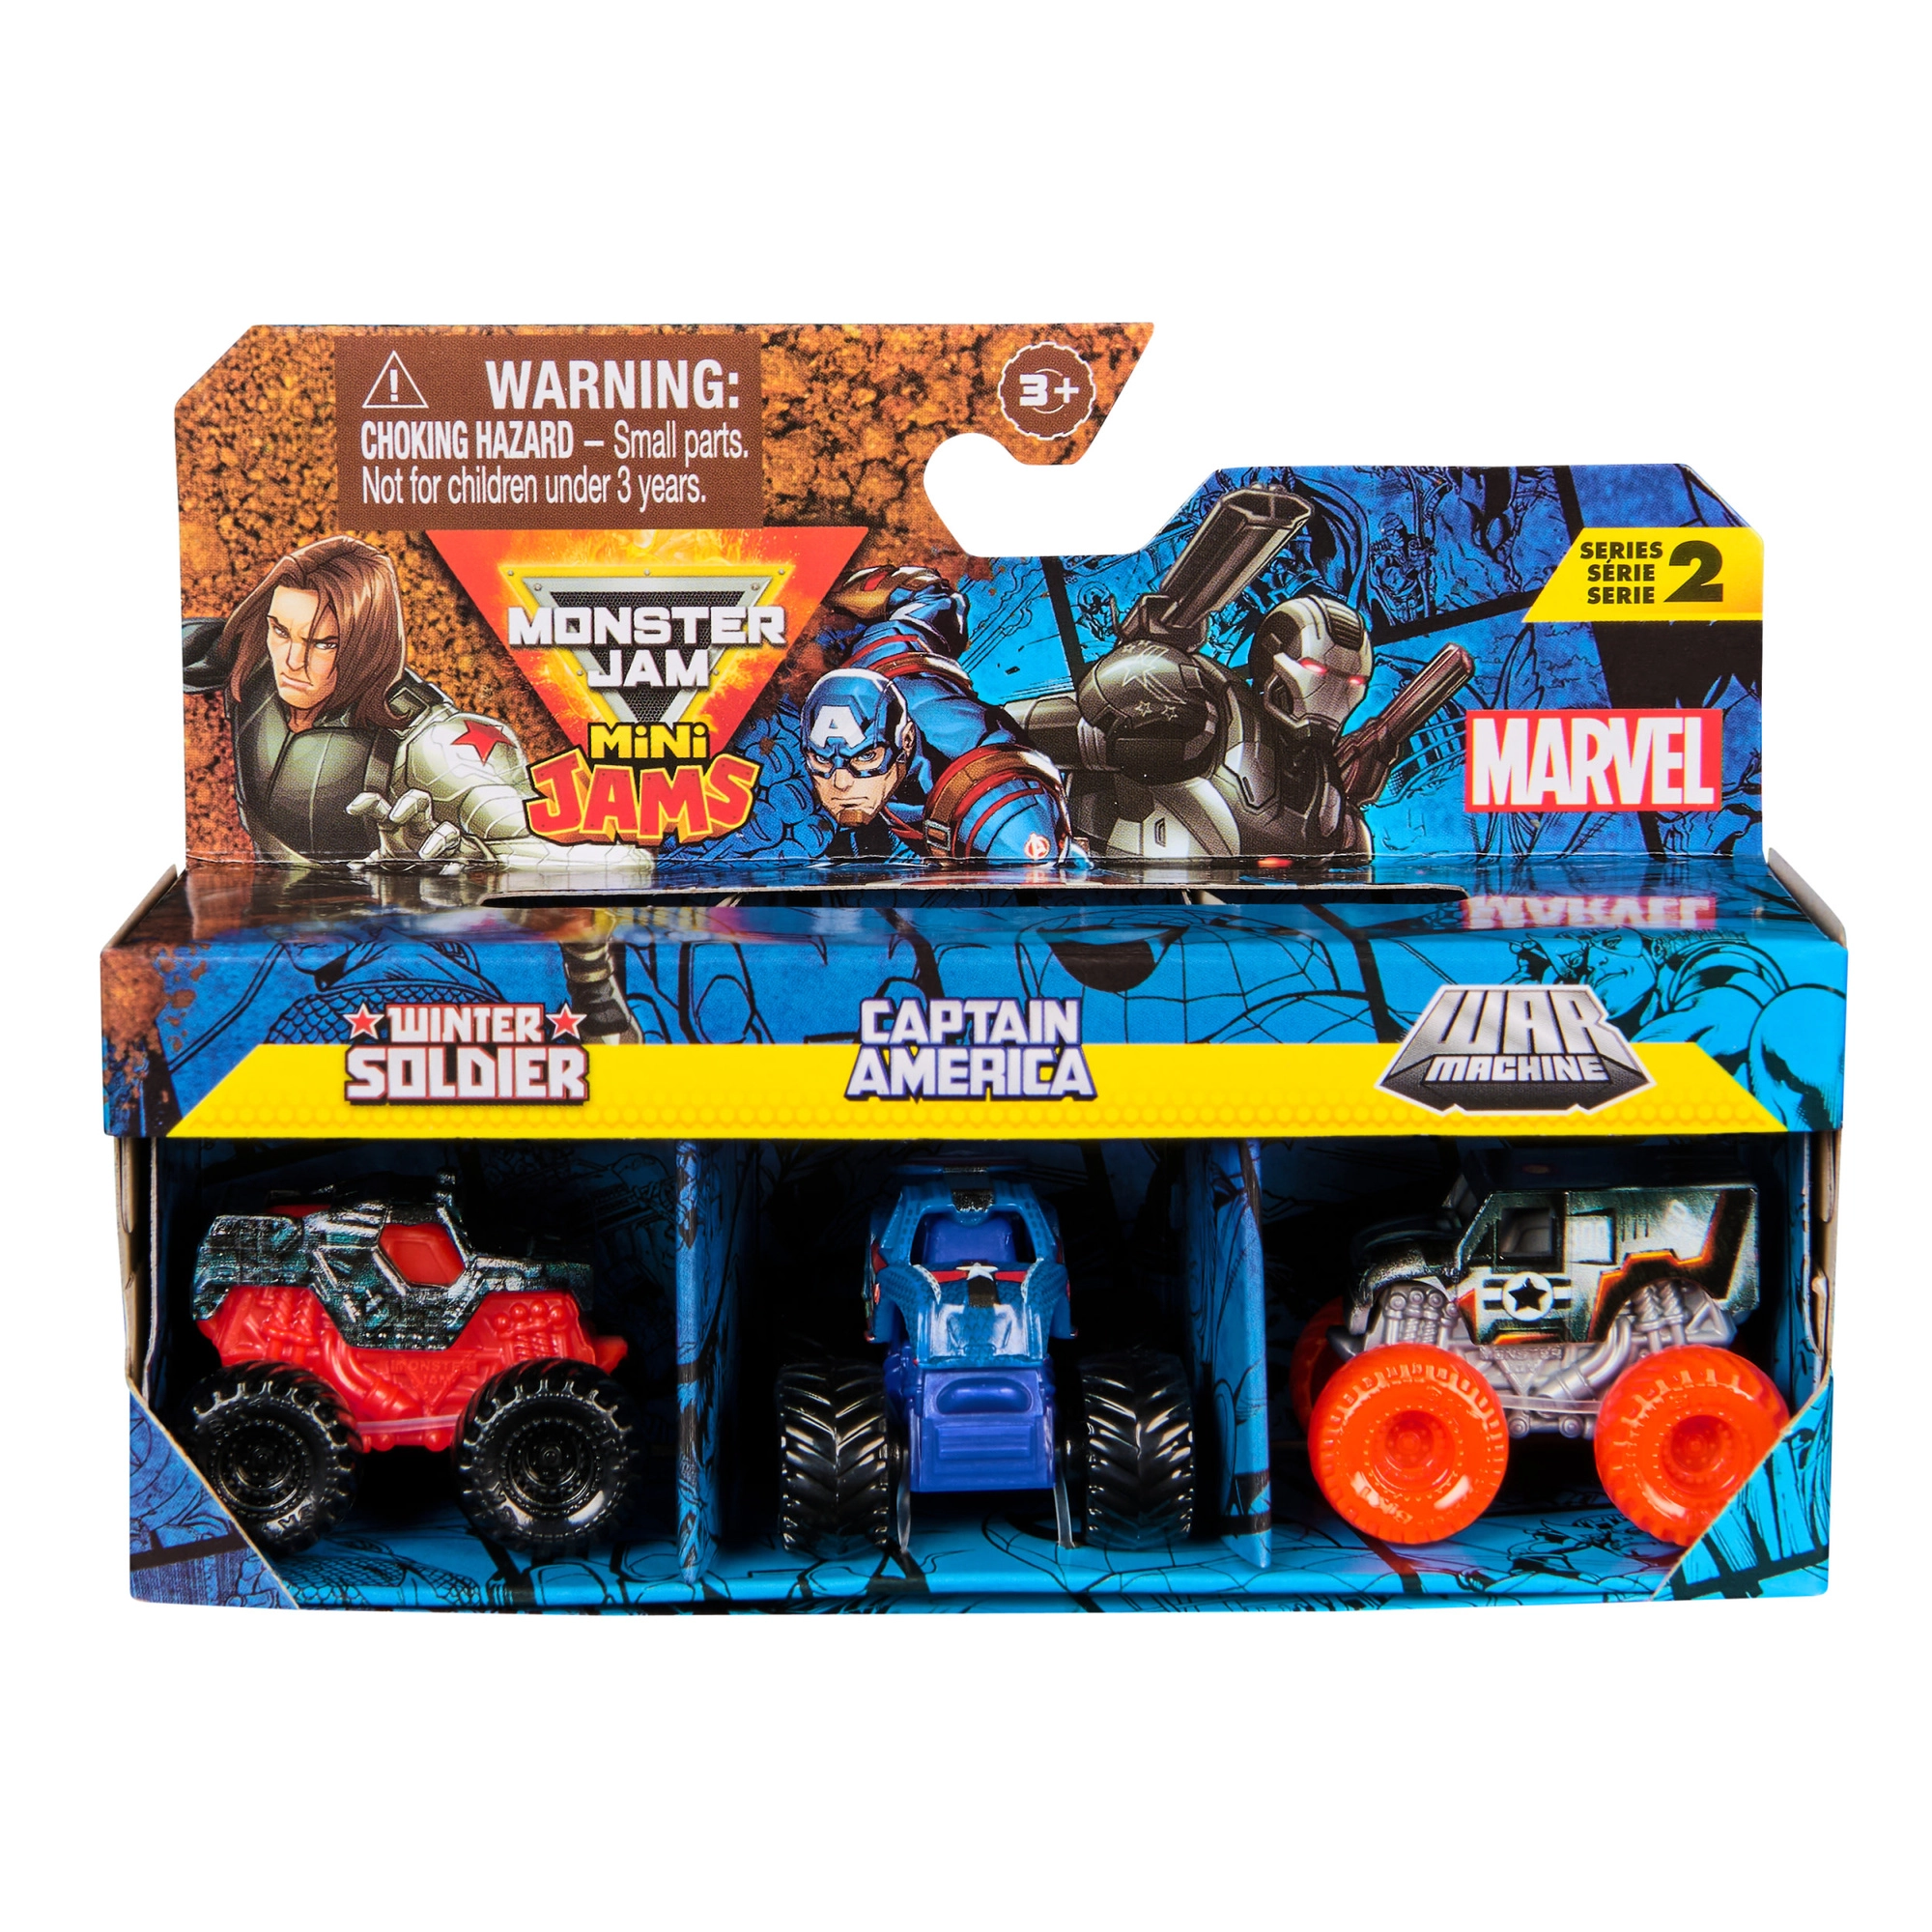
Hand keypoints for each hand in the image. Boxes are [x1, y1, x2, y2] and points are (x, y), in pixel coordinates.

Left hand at [347, 789, 466, 870]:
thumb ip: (370, 864)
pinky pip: (462, 854)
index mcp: (397, 829)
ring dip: (437, 840)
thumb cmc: (408, 869)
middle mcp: (420, 830)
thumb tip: (353, 865)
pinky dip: (455, 862)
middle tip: (396, 818)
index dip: (368, 803)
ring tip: (425, 856)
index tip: (352, 809)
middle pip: (419, 801)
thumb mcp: (384, 867)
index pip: (382, 808)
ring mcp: (441, 841)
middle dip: (408, 805)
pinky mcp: (460, 855)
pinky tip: (450, 869)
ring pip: (446, 827)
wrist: (434, 888)